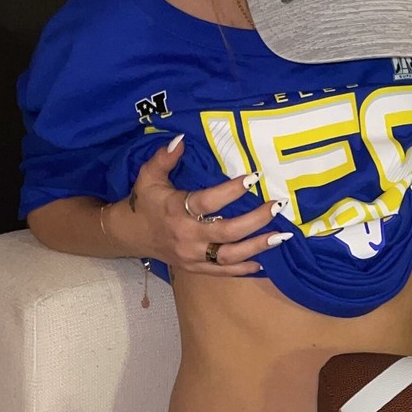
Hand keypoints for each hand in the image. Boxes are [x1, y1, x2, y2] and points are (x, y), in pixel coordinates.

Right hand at [109, 135, 288, 275]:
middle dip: (255, 220)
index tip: (253, 178)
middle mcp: (187, 236)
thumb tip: (181, 139)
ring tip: (280, 236)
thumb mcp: (149, 175)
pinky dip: (244, 269)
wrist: (131, 234)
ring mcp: (192, 255)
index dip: (231, 191)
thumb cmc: (146, 201)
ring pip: (229, 255)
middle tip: (276, 207)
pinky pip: (223, 272)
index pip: (208, 202)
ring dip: (257, 247)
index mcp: (176, 210)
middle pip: (226, 232)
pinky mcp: (195, 267)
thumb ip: (165, 157)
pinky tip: (264, 261)